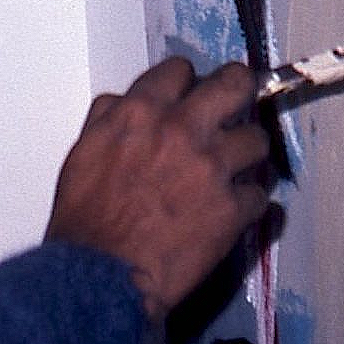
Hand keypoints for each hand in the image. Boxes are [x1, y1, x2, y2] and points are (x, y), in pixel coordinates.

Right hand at [44, 58, 271, 319]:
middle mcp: (183, 130)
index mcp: (142, 111)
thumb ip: (109, 116)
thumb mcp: (83, 149)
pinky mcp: (232, 210)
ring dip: (247, 153)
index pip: (181, 69)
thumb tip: (127, 102)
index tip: (192, 94)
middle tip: (238, 103)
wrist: (101, 273)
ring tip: (237, 167)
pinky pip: (260, 196)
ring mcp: (213, 169)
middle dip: (240, 89)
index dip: (187, 81)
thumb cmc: (84, 216)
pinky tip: (235, 210)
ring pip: (257, 140)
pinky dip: (249, 203)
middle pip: (235, 85)